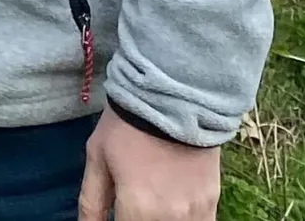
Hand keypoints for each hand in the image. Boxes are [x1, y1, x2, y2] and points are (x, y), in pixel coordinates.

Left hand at [78, 106, 219, 220]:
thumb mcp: (97, 158)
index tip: (115, 213)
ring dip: (156, 220)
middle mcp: (171, 217)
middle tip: (128, 207)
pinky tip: (168, 207)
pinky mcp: (212, 202)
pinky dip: (181, 220)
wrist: (174, 96)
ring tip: (147, 204)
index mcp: (138, 208)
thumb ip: (91, 202)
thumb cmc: (127, 125)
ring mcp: (195, 212)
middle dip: (134, 219)